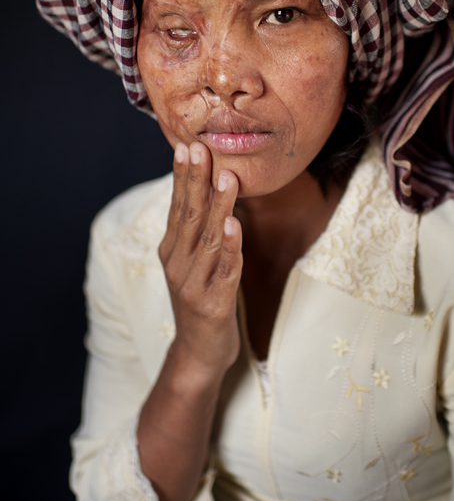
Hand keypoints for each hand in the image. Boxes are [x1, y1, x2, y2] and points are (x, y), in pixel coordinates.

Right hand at [159, 141, 241, 380]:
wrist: (199, 354)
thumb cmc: (201, 300)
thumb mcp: (193, 262)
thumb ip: (197, 230)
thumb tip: (208, 188)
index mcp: (172, 251)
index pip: (178, 206)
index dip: (183, 177)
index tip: (187, 146)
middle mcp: (178, 264)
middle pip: (189, 216)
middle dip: (196, 181)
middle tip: (201, 149)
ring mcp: (194, 285)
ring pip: (208, 239)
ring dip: (218, 207)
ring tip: (226, 178)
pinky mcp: (214, 304)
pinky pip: (225, 270)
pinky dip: (230, 247)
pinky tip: (234, 225)